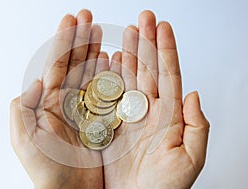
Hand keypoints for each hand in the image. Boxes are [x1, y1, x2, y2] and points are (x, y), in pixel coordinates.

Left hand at [10, 10, 103, 188]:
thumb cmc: (47, 170)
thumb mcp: (24, 139)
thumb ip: (23, 107)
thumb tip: (36, 81)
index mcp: (47, 104)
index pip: (56, 66)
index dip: (63, 42)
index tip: (71, 21)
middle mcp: (66, 103)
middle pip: (74, 64)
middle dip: (80, 40)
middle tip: (88, 19)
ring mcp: (85, 110)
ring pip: (91, 74)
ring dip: (95, 52)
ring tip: (100, 33)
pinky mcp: (100, 120)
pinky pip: (105, 93)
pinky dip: (109, 75)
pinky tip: (111, 61)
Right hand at [103, 11, 209, 188]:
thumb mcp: (190, 161)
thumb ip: (197, 127)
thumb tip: (194, 94)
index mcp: (168, 117)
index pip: (168, 76)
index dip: (166, 50)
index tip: (163, 27)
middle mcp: (148, 112)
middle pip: (148, 70)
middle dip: (146, 43)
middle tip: (143, 19)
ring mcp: (128, 117)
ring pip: (128, 79)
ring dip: (127, 55)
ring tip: (127, 33)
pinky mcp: (110, 126)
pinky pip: (108, 97)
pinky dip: (107, 77)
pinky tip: (108, 61)